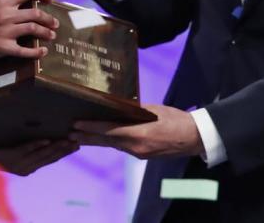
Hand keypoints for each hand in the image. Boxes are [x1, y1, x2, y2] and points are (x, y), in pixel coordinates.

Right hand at [0, 0, 56, 62]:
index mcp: (3, 2)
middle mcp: (6, 15)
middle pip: (35, 13)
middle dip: (49, 19)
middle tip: (55, 23)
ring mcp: (5, 31)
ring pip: (33, 29)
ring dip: (46, 32)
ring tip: (52, 35)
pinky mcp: (3, 47)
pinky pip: (24, 50)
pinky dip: (36, 52)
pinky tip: (43, 51)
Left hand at [0, 139, 79, 175]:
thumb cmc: (1, 156)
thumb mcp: (18, 158)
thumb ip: (31, 154)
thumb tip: (47, 143)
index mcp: (30, 169)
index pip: (51, 161)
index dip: (65, 154)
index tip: (77, 146)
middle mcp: (27, 168)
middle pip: (49, 158)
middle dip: (64, 150)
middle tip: (77, 142)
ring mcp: (20, 162)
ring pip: (41, 155)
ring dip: (55, 147)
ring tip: (66, 140)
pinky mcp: (12, 155)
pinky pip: (27, 149)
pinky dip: (38, 145)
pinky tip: (47, 140)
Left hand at [69, 104, 203, 159]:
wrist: (194, 138)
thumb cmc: (176, 119)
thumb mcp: (154, 110)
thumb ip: (134, 111)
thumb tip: (117, 107)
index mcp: (139, 134)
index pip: (109, 131)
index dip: (91, 128)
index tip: (76, 125)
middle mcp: (136, 147)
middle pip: (106, 141)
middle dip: (87, 137)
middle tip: (69, 132)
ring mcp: (138, 153)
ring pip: (112, 145)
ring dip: (96, 140)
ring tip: (79, 135)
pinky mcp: (141, 155)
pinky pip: (122, 147)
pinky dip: (110, 142)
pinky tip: (102, 137)